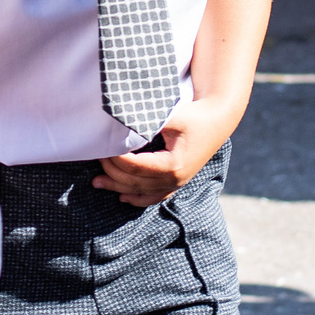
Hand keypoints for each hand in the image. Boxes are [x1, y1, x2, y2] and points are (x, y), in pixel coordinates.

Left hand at [95, 97, 231, 207]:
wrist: (218, 121)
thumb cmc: (195, 115)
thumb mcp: (173, 116)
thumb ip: (148, 121)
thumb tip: (120, 123)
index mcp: (173, 165)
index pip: (135, 166)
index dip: (115, 158)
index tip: (102, 147)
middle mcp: (175, 179)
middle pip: (135, 181)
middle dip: (112, 171)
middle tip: (96, 156)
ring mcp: (177, 184)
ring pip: (141, 192)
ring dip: (118, 187)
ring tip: (96, 182)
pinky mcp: (178, 183)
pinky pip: (154, 197)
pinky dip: (137, 199)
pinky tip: (122, 197)